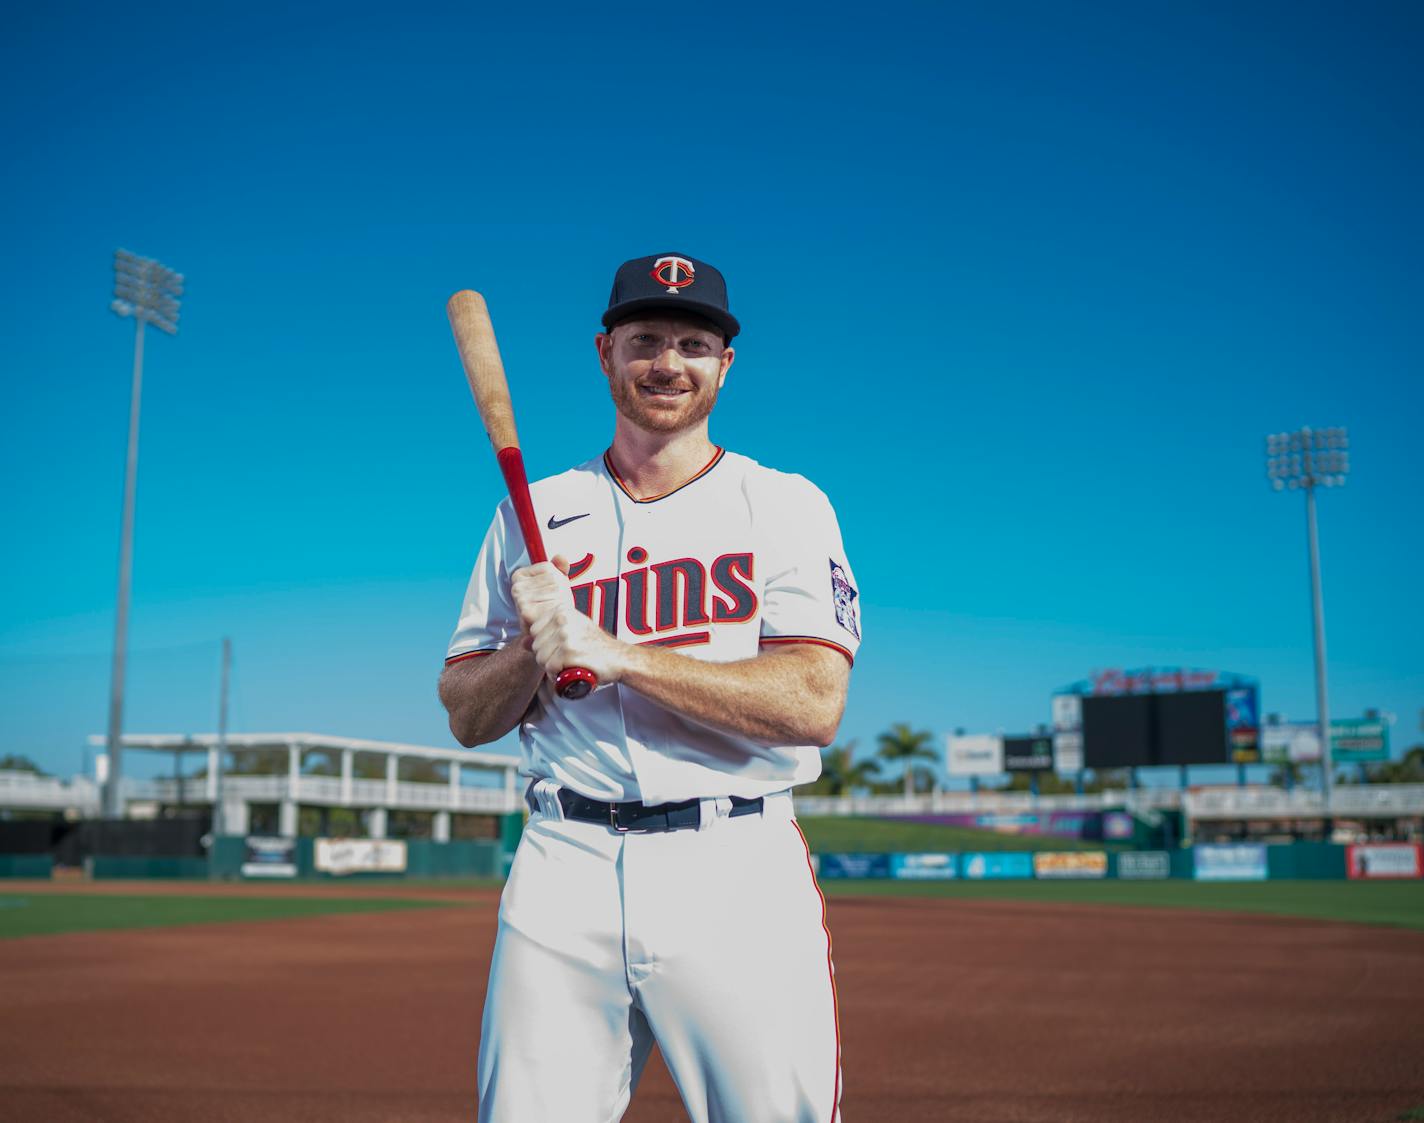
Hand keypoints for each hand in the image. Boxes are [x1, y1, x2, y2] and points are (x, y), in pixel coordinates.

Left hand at [511, 556, 629, 687]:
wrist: (618, 658)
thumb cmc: (595, 646)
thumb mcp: (571, 632)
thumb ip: (546, 635)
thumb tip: (522, 642)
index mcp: (562, 611)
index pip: (534, 629)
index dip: (544, 643)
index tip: (561, 647)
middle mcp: (563, 620)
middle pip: (535, 645)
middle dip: (547, 657)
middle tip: (567, 658)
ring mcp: (566, 636)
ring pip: (541, 658)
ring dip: (552, 667)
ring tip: (569, 664)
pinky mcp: (568, 653)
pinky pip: (550, 668)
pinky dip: (557, 675)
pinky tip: (571, 671)